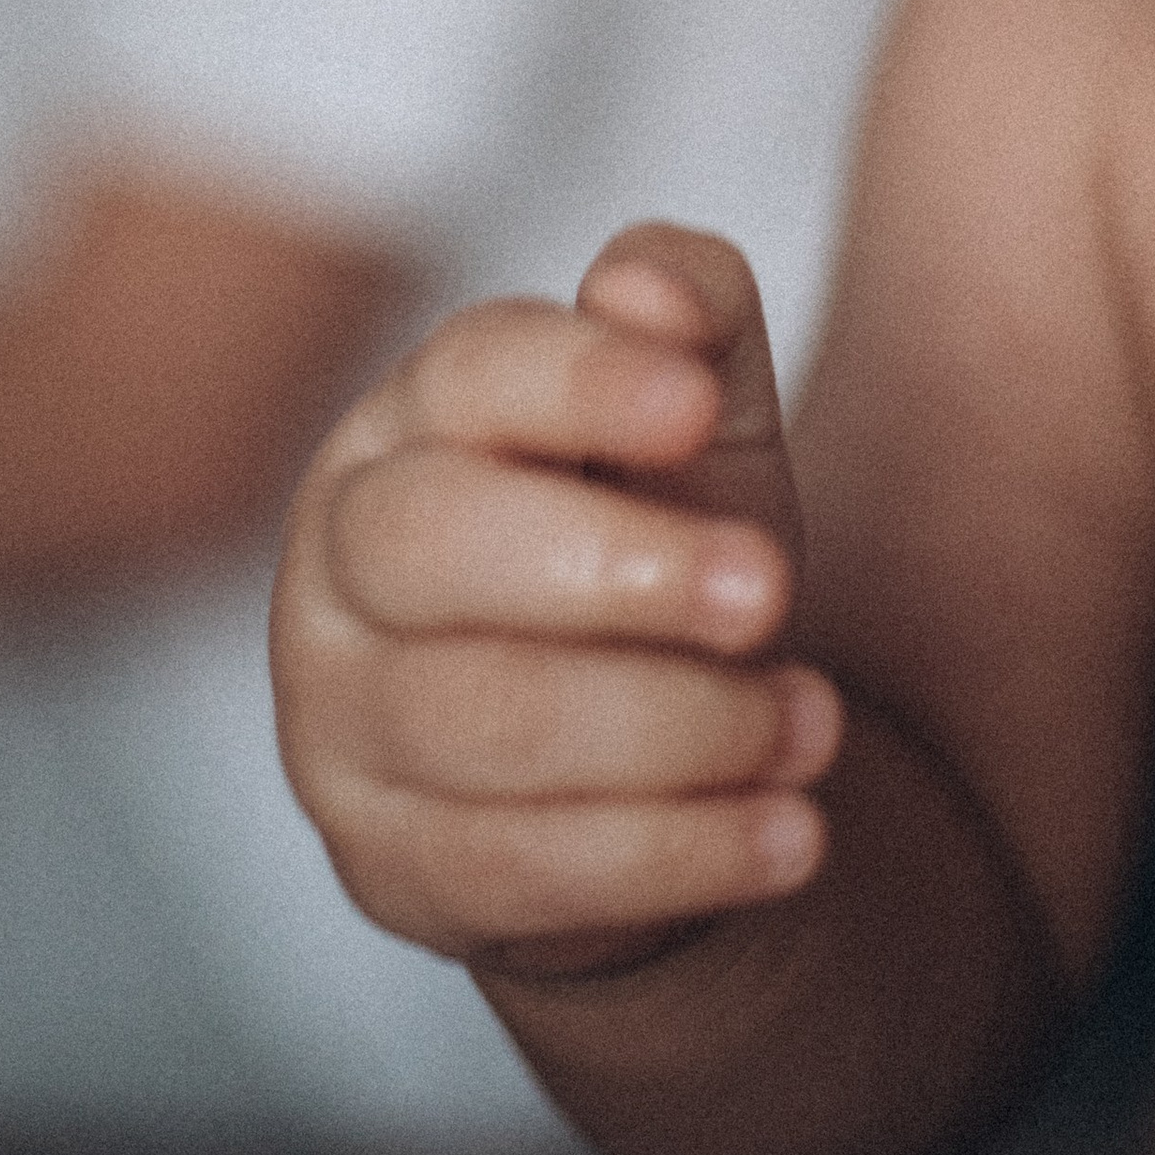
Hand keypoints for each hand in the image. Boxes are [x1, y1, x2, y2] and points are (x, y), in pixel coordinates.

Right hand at [271, 225, 842, 973]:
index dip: (581, 382)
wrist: (653, 762)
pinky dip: (671, 854)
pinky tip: (785, 832)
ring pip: (486, 721)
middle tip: (768, 590)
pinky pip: (516, 870)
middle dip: (617, 569)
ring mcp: (342, 722)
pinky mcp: (388, 866)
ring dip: (679, 728)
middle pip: (432, 544)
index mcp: (413, 422)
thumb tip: (638, 284)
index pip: (468, 373)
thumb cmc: (658, 544)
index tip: (698, 406)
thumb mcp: (701, 424)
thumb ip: (691, 314)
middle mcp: (342, 560)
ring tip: (812, 724)